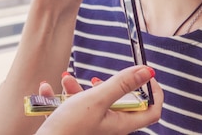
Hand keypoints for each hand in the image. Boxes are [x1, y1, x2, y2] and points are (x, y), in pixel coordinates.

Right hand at [35, 66, 162, 134]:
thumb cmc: (67, 130)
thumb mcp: (96, 100)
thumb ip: (122, 84)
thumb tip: (148, 71)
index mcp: (121, 123)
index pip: (151, 110)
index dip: (153, 91)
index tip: (144, 75)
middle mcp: (109, 127)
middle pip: (119, 102)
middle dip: (105, 84)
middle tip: (96, 79)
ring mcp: (92, 128)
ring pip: (92, 103)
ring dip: (78, 89)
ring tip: (66, 79)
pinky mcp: (76, 129)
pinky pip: (73, 110)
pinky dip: (62, 98)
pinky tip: (48, 90)